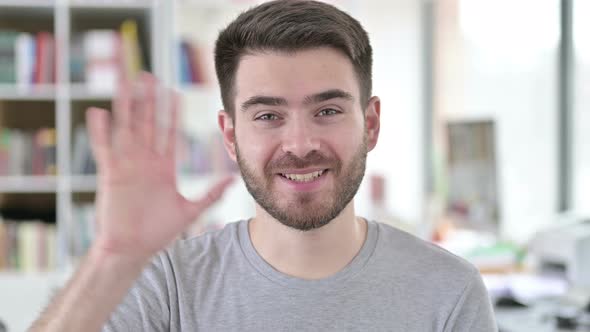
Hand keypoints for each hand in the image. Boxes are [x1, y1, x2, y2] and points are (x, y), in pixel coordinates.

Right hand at [86, 72, 232, 261]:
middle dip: (148, 100)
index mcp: (163, 167)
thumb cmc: (158, 232)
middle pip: (147, 123)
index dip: (171, 112)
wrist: (133, 249)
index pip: (169, 132)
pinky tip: (100, 112)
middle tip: (148, 75)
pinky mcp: (111, 175)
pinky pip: (105, 149)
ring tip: (125, 82)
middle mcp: (145, 161)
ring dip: (126, 106)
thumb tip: (233, 180)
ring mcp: (127, 166)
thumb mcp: (190, 210)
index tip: (174, 92)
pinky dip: (101, 132)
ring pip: (126, 128)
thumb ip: (211, 194)